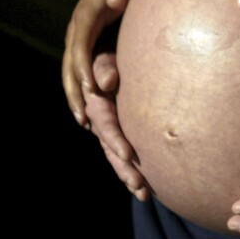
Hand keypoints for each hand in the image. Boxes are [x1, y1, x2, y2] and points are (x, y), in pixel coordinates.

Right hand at [62, 0, 135, 126]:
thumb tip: (118, 0)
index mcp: (85, 18)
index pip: (81, 46)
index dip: (84, 67)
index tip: (93, 88)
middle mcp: (76, 33)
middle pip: (70, 67)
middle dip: (75, 92)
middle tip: (84, 117)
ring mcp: (76, 42)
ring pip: (68, 74)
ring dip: (74, 98)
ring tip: (83, 122)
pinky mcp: (81, 49)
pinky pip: (75, 74)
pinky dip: (77, 92)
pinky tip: (86, 112)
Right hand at [83, 52, 148, 200]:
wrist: (112, 44)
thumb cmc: (112, 46)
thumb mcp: (106, 51)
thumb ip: (105, 64)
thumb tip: (108, 80)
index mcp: (96, 98)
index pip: (104, 122)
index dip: (115, 139)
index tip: (130, 155)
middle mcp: (99, 114)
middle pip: (108, 146)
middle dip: (123, 167)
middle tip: (139, 186)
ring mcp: (108, 122)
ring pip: (114, 154)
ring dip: (126, 173)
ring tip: (143, 194)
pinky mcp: (118, 126)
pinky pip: (121, 151)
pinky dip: (129, 167)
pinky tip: (143, 185)